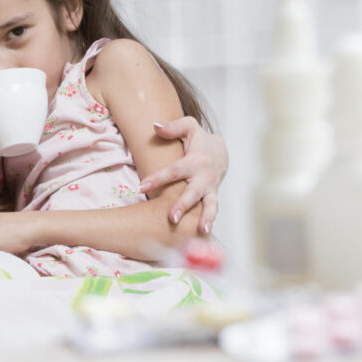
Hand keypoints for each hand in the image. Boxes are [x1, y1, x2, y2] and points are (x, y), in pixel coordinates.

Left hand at [137, 117, 227, 233]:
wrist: (220, 150)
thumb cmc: (198, 139)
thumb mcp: (188, 127)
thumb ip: (173, 127)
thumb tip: (156, 126)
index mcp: (195, 160)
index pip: (173, 171)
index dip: (157, 179)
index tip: (141, 187)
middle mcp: (204, 176)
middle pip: (192, 192)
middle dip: (182, 205)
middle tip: (171, 217)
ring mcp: (210, 188)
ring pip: (209, 204)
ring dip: (205, 217)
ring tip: (201, 230)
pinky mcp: (213, 196)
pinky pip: (213, 210)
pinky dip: (209, 221)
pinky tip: (203, 235)